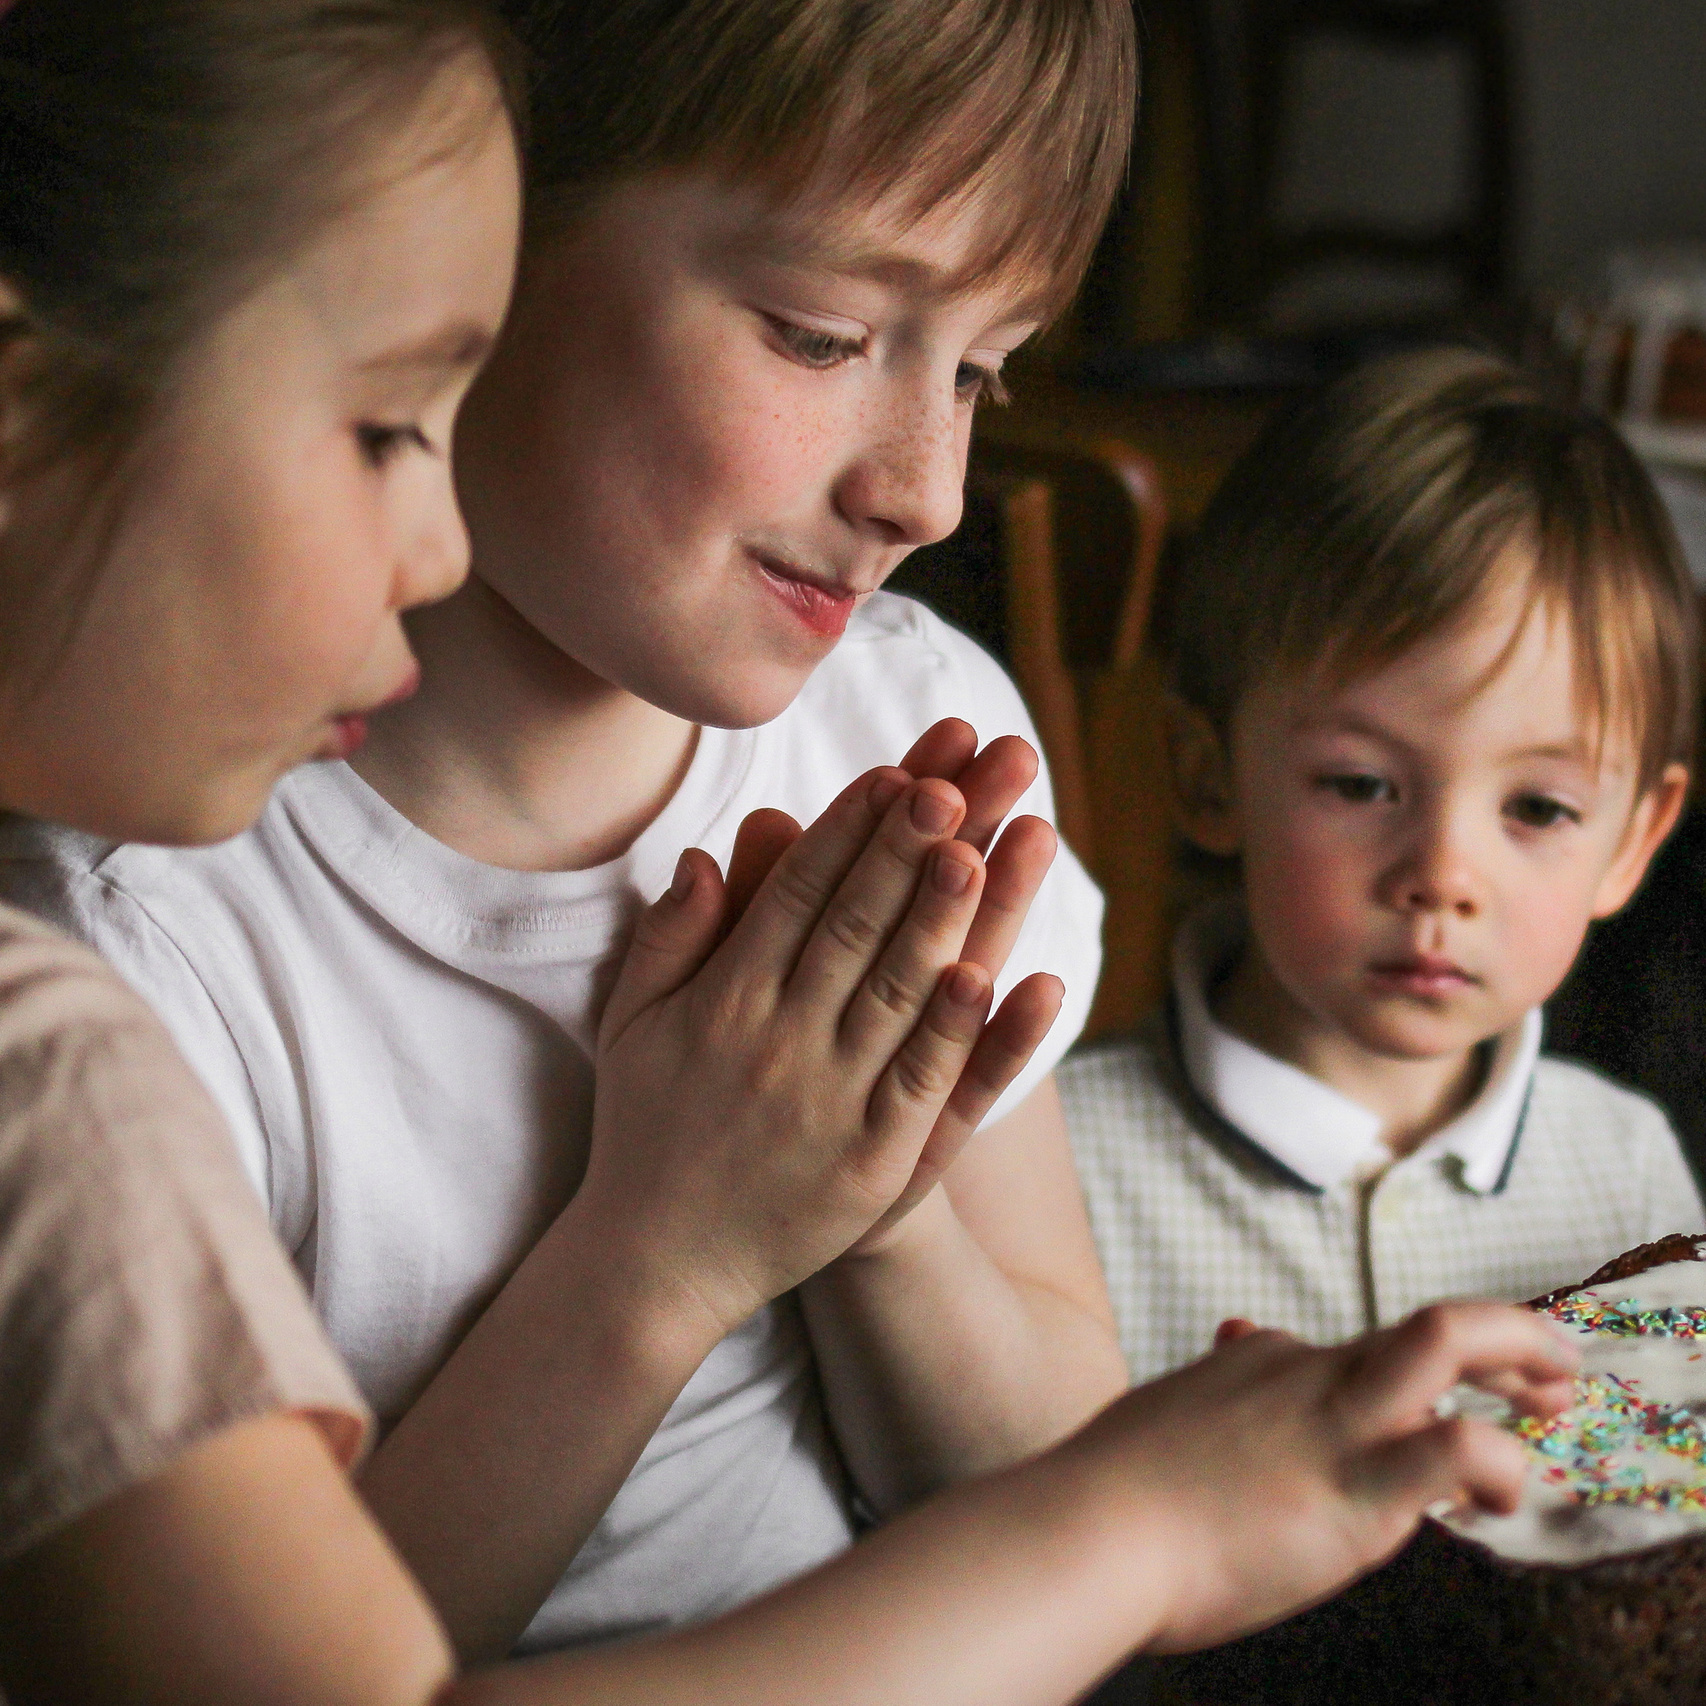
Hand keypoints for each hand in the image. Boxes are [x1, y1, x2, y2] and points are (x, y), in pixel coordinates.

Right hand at [585, 760, 1059, 1340]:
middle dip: (903, 852)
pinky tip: (1000, 980)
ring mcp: (830, 1105)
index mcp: (724, 1001)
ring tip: (980, 852)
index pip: (795, 896)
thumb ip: (669, 937)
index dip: (847, 831)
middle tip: (952, 784)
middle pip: (854, 929)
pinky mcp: (873, 1165)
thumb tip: (706, 857)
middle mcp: (778, 1043)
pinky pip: (929, 1087)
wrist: (657, 1263)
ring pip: (897, 995)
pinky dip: (965, 1034)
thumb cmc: (644, 1129)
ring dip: (942, 921)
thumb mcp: (632, 1024)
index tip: (892, 774)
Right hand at [1068, 1301, 1577, 1654]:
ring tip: (1557, 1396)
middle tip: (1550, 1366)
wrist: (1095, 1530)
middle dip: (1507, 1337)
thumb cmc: (1113, 1491)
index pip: (1351, 1356)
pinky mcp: (1357, 1489)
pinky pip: (1455, 1449)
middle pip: (1429, 1327)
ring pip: (1449, 1342)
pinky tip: (1501, 1498)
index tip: (1422, 1414)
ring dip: (1523, 1358)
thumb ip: (1214, 1384)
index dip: (1398, 1385)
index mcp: (1261, 1362)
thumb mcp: (1167, 1412)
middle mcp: (1308, 1374)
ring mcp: (1336, 1424)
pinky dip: (1498, 1463)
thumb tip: (1236, 1337)